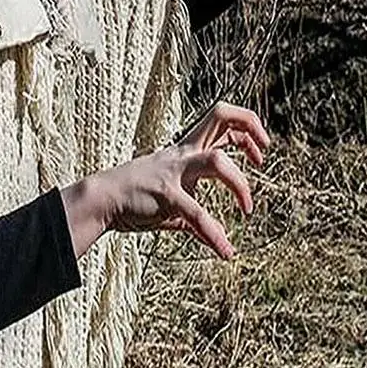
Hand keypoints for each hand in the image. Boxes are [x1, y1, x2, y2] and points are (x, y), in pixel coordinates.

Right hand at [61, 102, 268, 259]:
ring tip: (248, 209)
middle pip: (219, 115)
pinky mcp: (165, 195)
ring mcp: (174, 172)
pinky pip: (197, 213)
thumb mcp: (172, 200)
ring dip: (240, 186)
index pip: (220, 120)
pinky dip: (214, 234)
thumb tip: (215, 237)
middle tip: (263, 153)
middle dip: (249, 126)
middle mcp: (183, 153)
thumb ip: (195, 213)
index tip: (259, 151)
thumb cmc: (136, 197)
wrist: (103, 200)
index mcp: (185, 149)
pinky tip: (224, 251)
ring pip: (217, 161)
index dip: (246, 128)